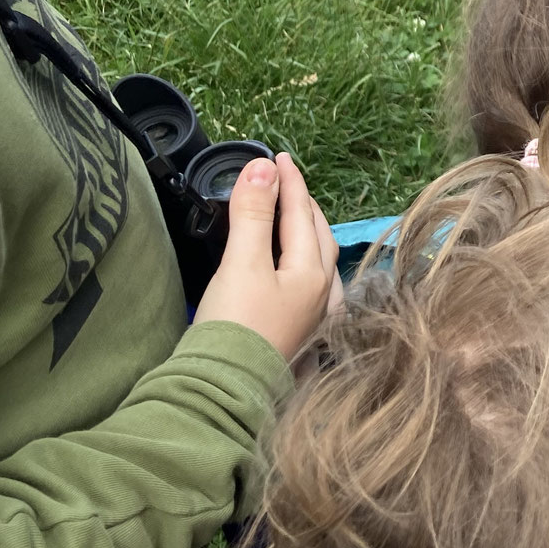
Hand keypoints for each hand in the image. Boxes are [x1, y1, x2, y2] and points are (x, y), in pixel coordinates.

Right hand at [193, 152, 340, 365]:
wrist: (224, 392)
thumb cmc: (235, 326)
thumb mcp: (242, 263)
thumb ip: (254, 214)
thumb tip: (264, 167)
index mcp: (313, 273)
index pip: (303, 214)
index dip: (290, 182)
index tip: (279, 156)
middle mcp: (324, 295)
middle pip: (318, 236)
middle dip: (304, 205)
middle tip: (287, 181)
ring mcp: (316, 318)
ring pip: (319, 262)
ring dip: (307, 234)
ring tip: (294, 217)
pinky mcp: (301, 336)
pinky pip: (313, 287)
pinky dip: (304, 265)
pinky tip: (299, 272)